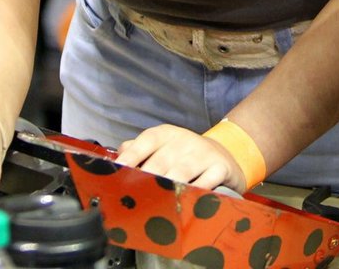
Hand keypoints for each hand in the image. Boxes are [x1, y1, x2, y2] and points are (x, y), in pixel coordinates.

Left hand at [115, 124, 245, 191]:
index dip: (131, 158)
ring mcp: (204, 153)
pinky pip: (206, 183)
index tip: (118, 175)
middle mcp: (184, 140)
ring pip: (181, 173)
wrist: (224, 154)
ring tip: (154, 204)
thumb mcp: (161, 146)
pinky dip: (193, 194)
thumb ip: (136, 151)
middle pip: (160, 162)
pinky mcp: (220, 167)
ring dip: (167, 189)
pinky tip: (183, 204)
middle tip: (132, 199)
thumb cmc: (184, 155)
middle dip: (145, 181)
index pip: (145, 142)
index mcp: (165, 134)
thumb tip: (113, 161)